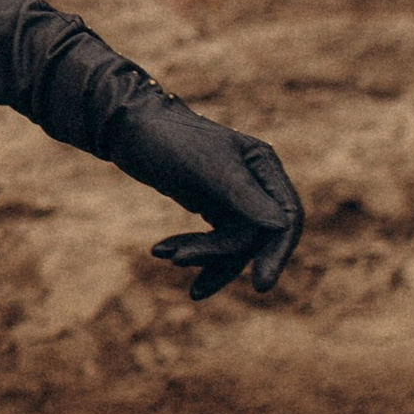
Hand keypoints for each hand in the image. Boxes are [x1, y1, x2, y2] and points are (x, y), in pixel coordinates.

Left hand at [110, 98, 304, 301]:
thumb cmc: (168, 139)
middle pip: (255, 237)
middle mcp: (255, 183)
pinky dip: (192, 250)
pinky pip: (214, 241)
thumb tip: (282, 227)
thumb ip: (243, 195)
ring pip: (232, 244)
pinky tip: (161, 251)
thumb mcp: (206, 167)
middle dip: (221, 256)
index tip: (260, 285)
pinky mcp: (212, 207)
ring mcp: (235, 197)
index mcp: (263, 165)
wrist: (126, 128)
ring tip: (165, 254)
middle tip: (191, 280)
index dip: (277, 253)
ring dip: (201, 255)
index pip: (287, 218)